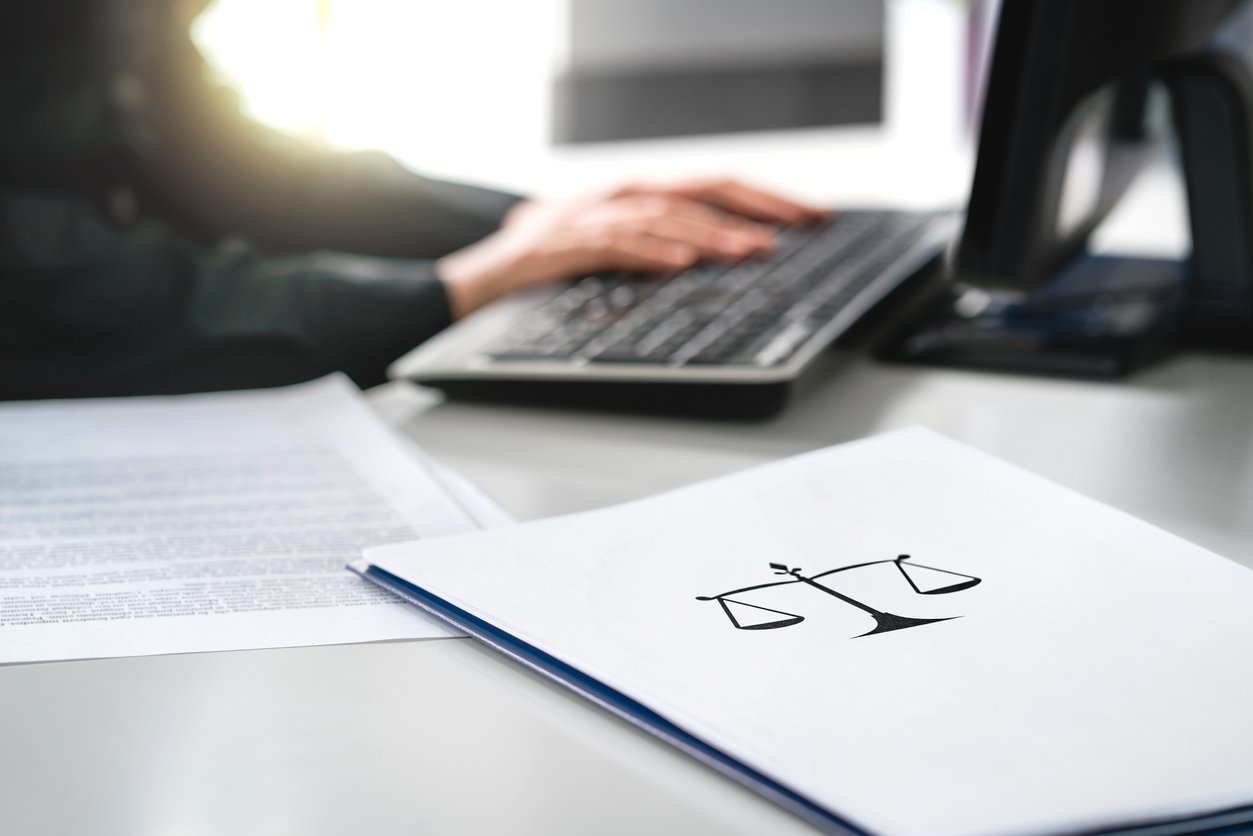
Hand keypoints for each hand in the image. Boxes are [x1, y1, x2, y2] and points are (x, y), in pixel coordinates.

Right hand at [436, 178, 826, 319]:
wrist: (480, 276)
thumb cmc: (549, 265)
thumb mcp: (613, 249)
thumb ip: (660, 247)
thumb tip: (718, 258)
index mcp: (637, 197)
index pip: (713, 187)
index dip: (764, 198)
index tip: (809, 217)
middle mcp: (620, 197)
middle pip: (700, 189)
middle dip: (755, 206)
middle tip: (801, 226)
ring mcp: (591, 216)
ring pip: (664, 215)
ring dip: (711, 233)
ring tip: (749, 251)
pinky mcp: (565, 243)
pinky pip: (615, 244)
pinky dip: (651, 251)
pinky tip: (681, 262)